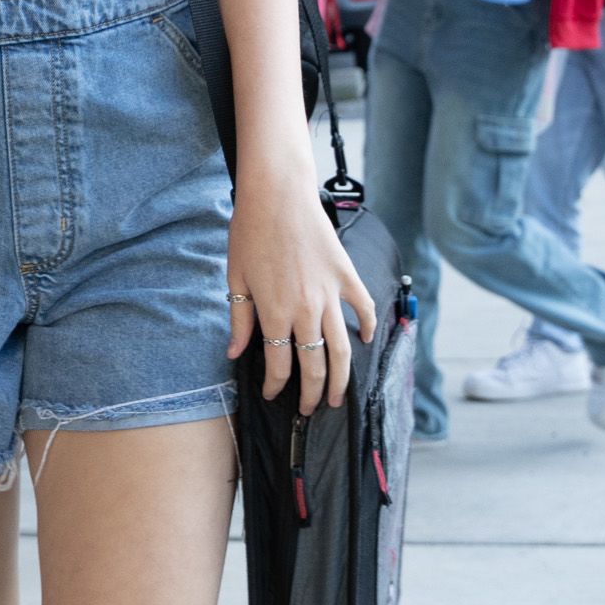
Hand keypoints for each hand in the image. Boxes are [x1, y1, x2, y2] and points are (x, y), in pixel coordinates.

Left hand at [227, 178, 372, 417]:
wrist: (277, 194)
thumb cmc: (250, 231)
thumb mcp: (235, 277)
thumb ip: (239, 319)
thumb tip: (234, 353)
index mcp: (275, 313)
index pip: (279, 365)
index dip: (275, 386)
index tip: (273, 395)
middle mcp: (306, 310)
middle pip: (315, 367)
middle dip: (312, 394)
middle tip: (310, 410)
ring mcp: (331, 295)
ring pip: (342, 349)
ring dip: (341, 378)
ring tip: (338, 396)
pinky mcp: (347, 276)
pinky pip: (364, 308)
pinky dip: (369, 327)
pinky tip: (368, 341)